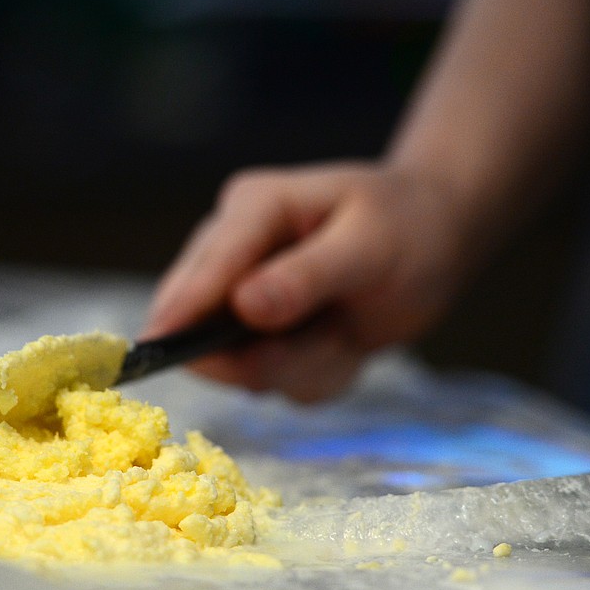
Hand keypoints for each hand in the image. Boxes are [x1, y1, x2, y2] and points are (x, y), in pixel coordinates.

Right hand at [142, 161, 476, 401]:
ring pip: (243, 363)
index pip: (209, 262)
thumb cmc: (407, 226)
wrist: (435, 239)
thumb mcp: (369, 246)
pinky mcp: (261, 337)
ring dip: (302, 365)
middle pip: (202, 320)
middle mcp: (237, 253)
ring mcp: (244, 298)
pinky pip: (274, 381)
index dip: (182, 307)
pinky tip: (345, 342)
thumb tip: (245, 306)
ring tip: (347, 333)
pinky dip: (316, 375)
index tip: (155, 345)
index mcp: (256, 208)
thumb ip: (307, 277)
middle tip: (324, 343)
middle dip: (261, 352)